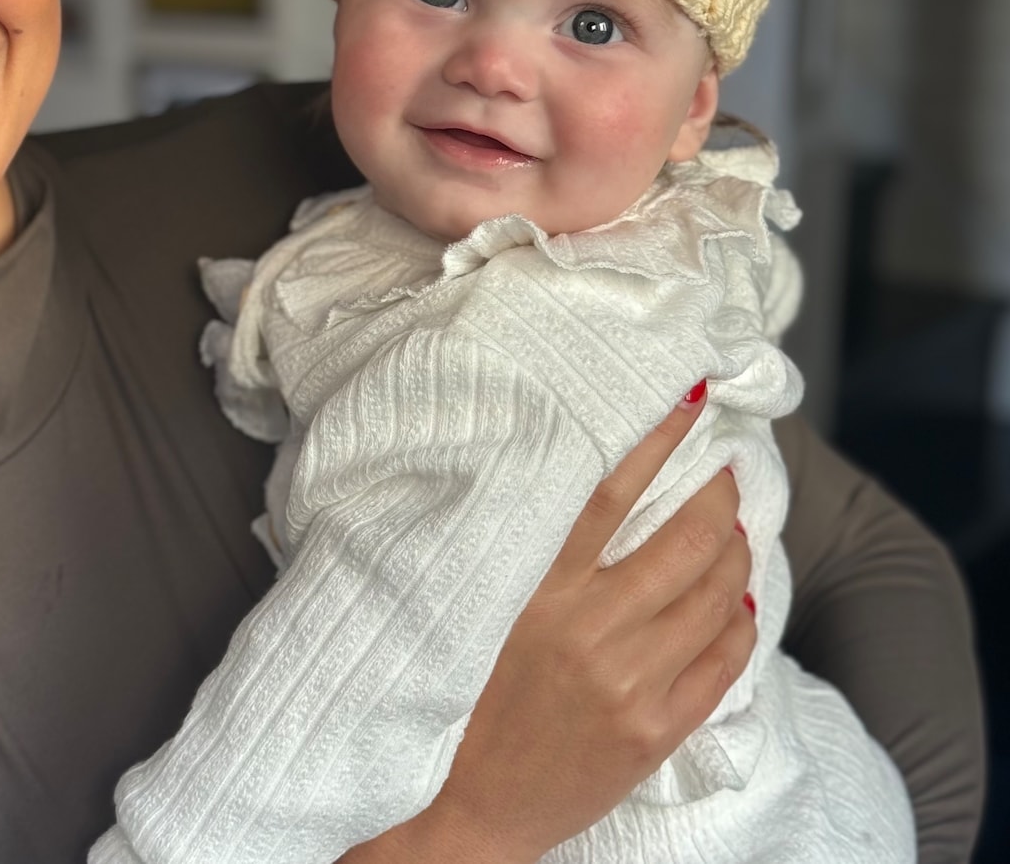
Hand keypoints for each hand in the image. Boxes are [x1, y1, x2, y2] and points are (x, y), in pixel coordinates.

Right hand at [345, 391, 754, 862]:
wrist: (468, 806)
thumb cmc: (470, 697)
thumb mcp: (490, 611)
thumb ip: (536, 558)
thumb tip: (596, 494)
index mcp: (539, 590)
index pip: (611, 495)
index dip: (657, 442)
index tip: (689, 402)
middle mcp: (590, 628)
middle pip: (683, 541)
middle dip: (717, 499)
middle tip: (723, 477)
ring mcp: (631, 682)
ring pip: (714, 595)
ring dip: (736, 553)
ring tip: (735, 532)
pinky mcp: (656, 731)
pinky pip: (723, 663)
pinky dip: (740, 622)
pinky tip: (739, 603)